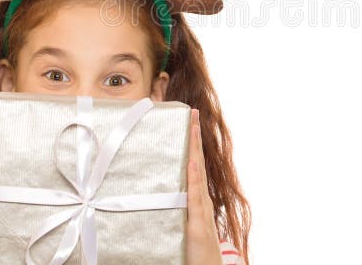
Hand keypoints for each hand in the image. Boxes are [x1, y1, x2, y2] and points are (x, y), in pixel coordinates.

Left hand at [186, 109, 222, 264]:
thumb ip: (175, 206)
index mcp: (195, 197)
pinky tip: (192, 162)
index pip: (193, 162)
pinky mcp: (198, 220)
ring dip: (194, 149)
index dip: (191, 141)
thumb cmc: (192, 249)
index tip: (188, 120)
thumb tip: (160, 190)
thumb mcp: (182, 222)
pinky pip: (195, 196)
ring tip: (192, 127)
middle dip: (194, 136)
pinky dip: (194, 178)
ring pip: (197, 172)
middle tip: (191, 112)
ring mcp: (201, 207)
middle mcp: (200, 197)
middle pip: (197, 160)